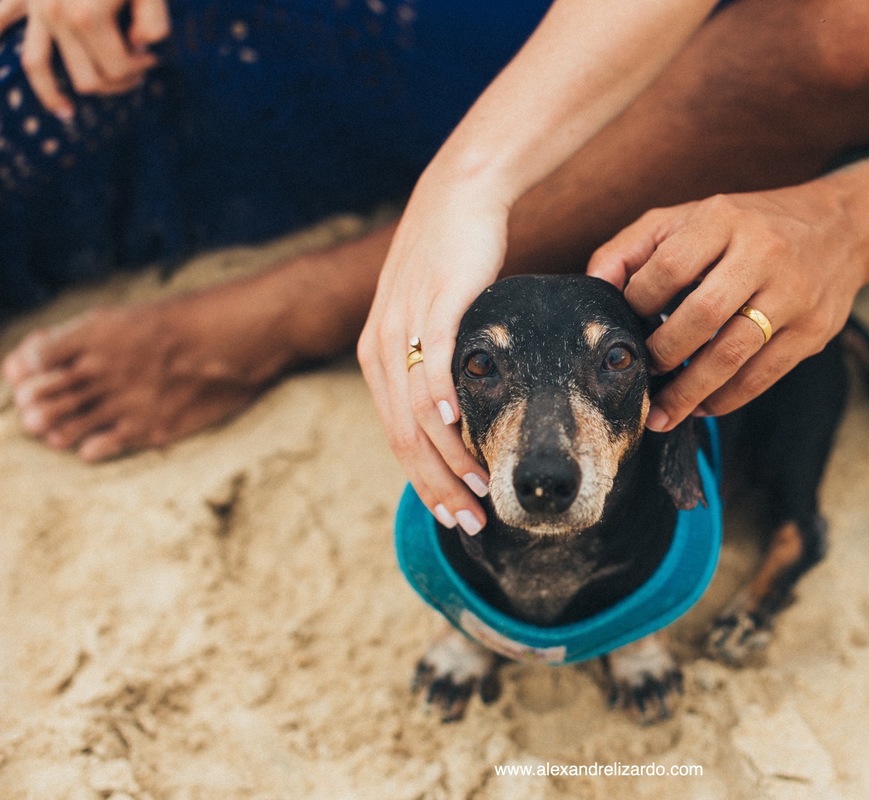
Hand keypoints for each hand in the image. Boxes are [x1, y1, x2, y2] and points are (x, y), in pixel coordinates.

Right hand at [0, 0, 169, 119]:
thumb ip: (154, 21)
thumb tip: (147, 48)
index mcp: (90, 18)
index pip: (118, 71)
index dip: (140, 71)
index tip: (153, 60)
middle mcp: (57, 19)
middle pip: (86, 78)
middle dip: (115, 83)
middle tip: (134, 71)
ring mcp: (35, 9)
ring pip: (41, 69)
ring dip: (57, 94)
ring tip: (68, 112)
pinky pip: (2, 24)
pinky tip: (3, 71)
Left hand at [358, 180, 504, 535]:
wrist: (459, 198)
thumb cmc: (453, 262)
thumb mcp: (433, 320)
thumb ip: (433, 364)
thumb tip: (454, 412)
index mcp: (377, 357)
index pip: (396, 438)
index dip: (423, 482)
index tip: (453, 513)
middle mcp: (380, 347)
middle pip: (404, 436)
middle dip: (437, 485)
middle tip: (469, 521)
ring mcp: (405, 325)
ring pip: (419, 410)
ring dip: (449, 456)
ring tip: (480, 487)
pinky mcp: (436, 302)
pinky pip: (434, 361)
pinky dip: (443, 399)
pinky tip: (457, 427)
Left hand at [588, 189, 865, 430]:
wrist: (841, 228)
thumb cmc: (747, 227)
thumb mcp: (692, 217)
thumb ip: (636, 246)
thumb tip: (595, 285)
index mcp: (724, 219)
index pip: (669, 266)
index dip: (638, 302)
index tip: (624, 326)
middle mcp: (763, 252)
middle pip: (702, 315)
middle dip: (663, 354)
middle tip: (642, 375)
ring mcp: (794, 293)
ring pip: (733, 353)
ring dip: (691, 390)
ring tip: (662, 412)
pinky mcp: (814, 329)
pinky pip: (763, 374)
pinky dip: (728, 397)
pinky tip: (702, 406)